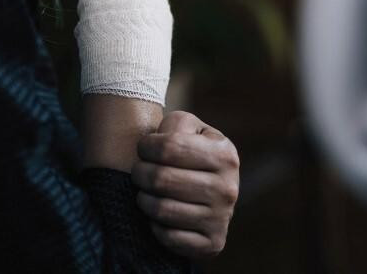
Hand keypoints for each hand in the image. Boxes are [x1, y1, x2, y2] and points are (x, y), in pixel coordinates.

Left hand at [132, 111, 239, 259]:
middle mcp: (228, 187)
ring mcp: (222, 217)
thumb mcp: (192, 130)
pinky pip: (169, 236)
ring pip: (162, 209)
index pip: (170, 146)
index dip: (146, 146)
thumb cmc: (194, 153)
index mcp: (225, 154)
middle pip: (162, 178)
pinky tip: (157, 215)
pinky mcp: (213, 242)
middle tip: (138, 171)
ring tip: (144, 192)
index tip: (143, 148)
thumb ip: (177, 125)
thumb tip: (161, 140)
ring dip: (144, 199)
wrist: (214, 190)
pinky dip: (155, 226)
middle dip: (140, 173)